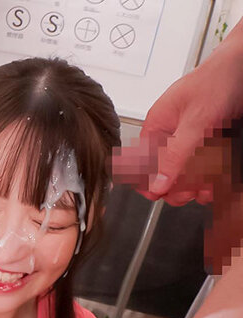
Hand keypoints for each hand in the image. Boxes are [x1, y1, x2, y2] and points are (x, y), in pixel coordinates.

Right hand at [112, 24, 242, 205]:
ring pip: (187, 172)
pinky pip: (206, 166)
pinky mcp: (210, 141)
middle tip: (189, 194)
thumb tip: (156, 184)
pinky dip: (213, 175)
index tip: (159, 195)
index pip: (139, 162)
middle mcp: (171, 135)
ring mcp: (191, 139)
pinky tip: (219, 180)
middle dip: (176, 186)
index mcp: (157, 127)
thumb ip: (175, 155)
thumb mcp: (196, 121)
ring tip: (209, 188)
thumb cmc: (218, 81)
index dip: (146, 181)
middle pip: (164, 171)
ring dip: (197, 184)